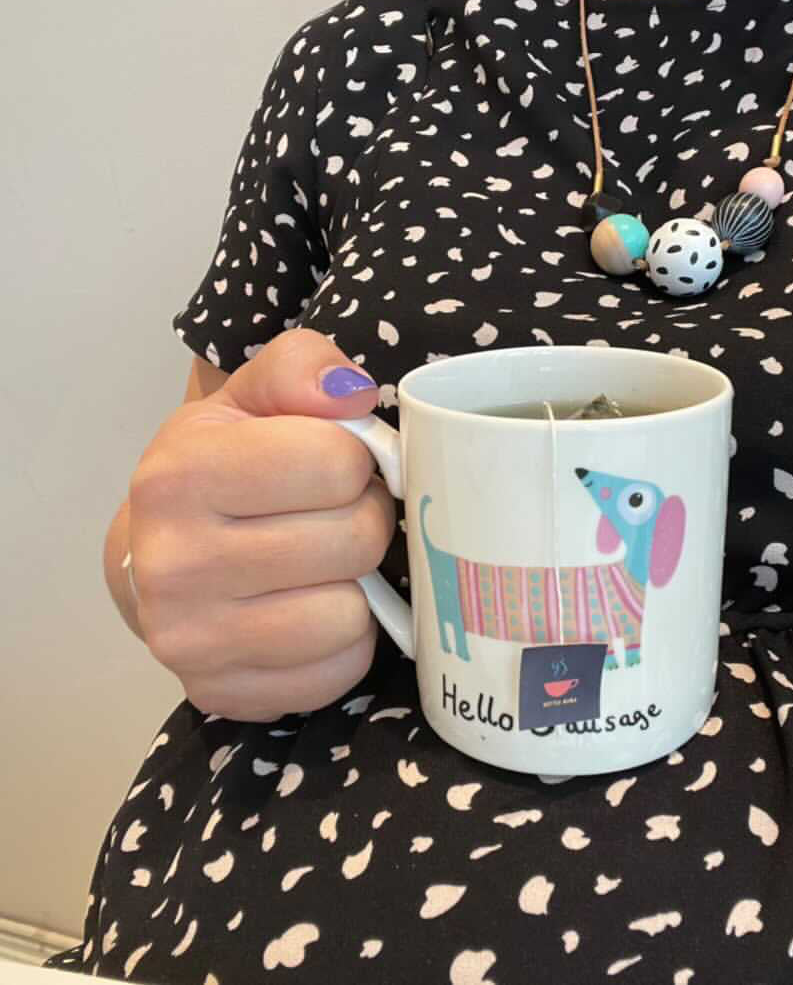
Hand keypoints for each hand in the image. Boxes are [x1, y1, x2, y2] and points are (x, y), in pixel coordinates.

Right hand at [128, 329, 396, 720]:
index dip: (353, 459)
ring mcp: (192, 642)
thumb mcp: (254, 396)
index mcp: (180, 474)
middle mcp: (172, 564)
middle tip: (336, 515)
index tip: (333, 465)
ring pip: (350, 615)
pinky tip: (310, 609)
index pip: (335, 462)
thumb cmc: (225, 465)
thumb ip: (303, 368)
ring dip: (355, 585)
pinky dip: (342, 642)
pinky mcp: (223, 694)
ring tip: (324, 563)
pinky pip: (337, 671)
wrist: (159, 552)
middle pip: (354, 539)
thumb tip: (353, 393)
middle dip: (363, 518)